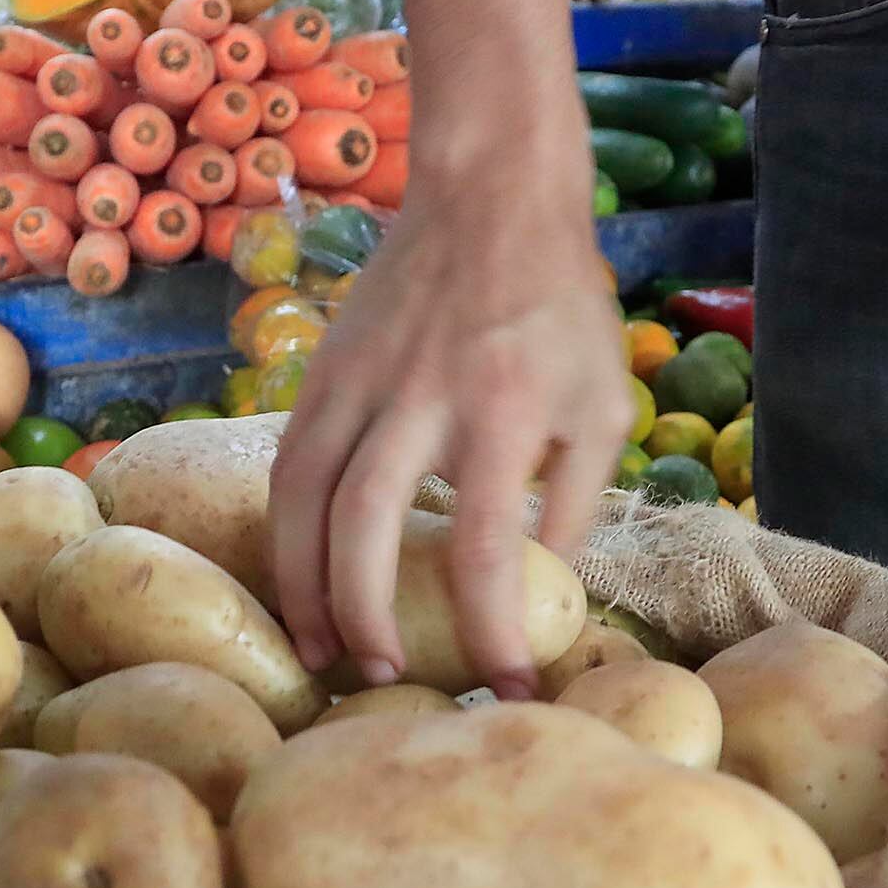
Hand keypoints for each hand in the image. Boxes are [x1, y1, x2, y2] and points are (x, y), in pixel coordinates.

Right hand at [270, 177, 628, 697]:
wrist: (490, 200)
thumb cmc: (559, 311)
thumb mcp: (602, 405)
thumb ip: (579, 499)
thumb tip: (542, 587)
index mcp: (505, 413)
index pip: (488, 548)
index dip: (492, 632)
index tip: (506, 688)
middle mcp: (422, 399)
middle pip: (367, 526)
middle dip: (365, 615)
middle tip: (382, 677)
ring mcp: (361, 382)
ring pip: (305, 498)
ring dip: (304, 585)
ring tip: (318, 650)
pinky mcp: (324, 372)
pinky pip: (288, 464)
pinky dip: (285, 530)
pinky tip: (298, 578)